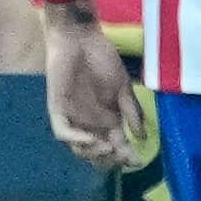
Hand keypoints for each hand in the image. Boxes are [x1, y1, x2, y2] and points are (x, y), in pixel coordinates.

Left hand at [43, 15, 143, 170]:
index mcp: (107, 119)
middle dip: (110, 159)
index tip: (137, 161)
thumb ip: (132, 112)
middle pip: (98, 152)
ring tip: (108, 148)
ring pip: (79, 148)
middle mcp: (89, 123)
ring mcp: (73, 118)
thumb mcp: (123, 88)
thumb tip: (142, 137)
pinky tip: (91, 139)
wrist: (80, 39)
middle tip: (122, 155)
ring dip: (93, 153)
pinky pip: (63, 132)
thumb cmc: (103, 59)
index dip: (125, 156)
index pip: (116, 145)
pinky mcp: (58, 109)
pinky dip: (76, 139)